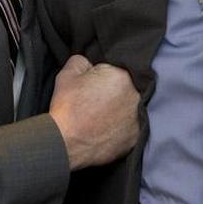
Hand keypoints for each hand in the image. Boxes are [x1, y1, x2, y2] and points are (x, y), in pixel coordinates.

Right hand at [48, 54, 138, 169]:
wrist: (64, 143)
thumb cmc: (66, 108)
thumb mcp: (68, 73)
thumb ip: (82, 60)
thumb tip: (90, 64)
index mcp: (122, 75)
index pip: (116, 68)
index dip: (102, 75)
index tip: (92, 84)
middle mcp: (136, 96)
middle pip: (126, 87)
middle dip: (113, 90)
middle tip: (95, 100)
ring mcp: (138, 119)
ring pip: (129, 107)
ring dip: (118, 108)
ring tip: (99, 115)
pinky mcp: (135, 138)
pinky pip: (129, 127)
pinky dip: (119, 127)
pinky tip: (104, 129)